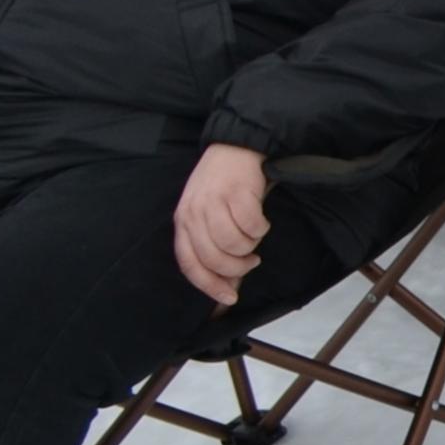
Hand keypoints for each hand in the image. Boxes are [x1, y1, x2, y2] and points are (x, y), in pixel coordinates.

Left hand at [174, 142, 269, 305]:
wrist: (236, 147)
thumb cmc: (223, 186)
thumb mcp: (209, 216)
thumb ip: (214, 248)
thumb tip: (228, 287)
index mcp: (182, 223)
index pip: (190, 264)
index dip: (209, 285)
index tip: (230, 297)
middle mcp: (193, 214)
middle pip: (214, 258)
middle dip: (237, 267)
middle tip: (251, 261)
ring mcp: (213, 203)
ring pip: (234, 244)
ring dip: (250, 246)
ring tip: (255, 238)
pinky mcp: (236, 193)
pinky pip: (252, 226)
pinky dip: (261, 229)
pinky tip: (261, 222)